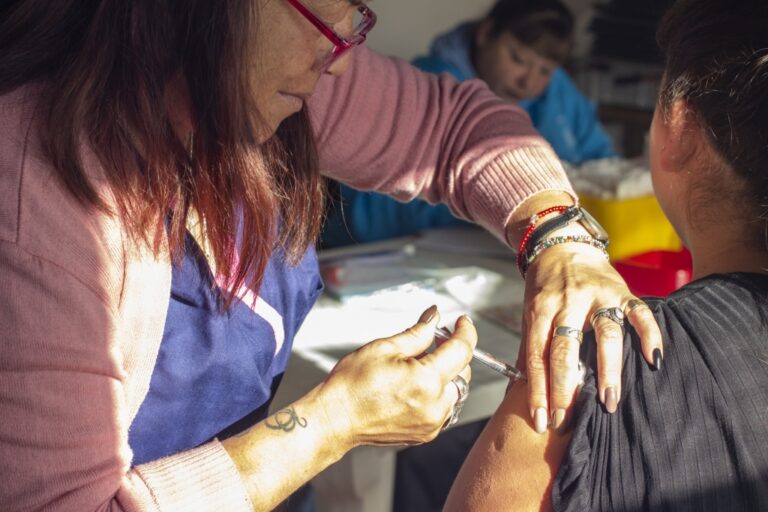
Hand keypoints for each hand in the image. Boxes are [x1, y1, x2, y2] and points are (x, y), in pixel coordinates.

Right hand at [325, 306, 476, 446]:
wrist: (336, 418)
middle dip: (453, 353)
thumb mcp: (385, 347)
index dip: (465, 331)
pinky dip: (438, 394)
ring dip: (446, 375)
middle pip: (463, 372)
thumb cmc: (352, 385)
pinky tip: (416, 386)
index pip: (462, 350)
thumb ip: (418, 332)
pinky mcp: (426, 433)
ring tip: (419, 366)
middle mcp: (435, 405)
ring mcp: (432, 423)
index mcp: (427, 380)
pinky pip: (444, 408)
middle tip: (433, 341)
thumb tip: (434, 317)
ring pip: (455, 391)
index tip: (462, 322)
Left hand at [519, 242, 661, 432]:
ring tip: (609, 401)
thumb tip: (527, 393)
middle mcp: (568, 302)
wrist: (562, 245)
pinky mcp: (622, 290)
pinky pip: (639, 312)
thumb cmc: (545, 287)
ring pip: (605, 334)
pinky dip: (649, 335)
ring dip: (607, 370)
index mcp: (541, 309)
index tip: (541, 420)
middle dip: (567, 388)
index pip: (538, 355)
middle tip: (568, 419)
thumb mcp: (531, 312)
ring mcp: (597, 295)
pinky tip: (653, 359)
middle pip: (566, 349)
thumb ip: (534, 347)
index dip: (539, 390)